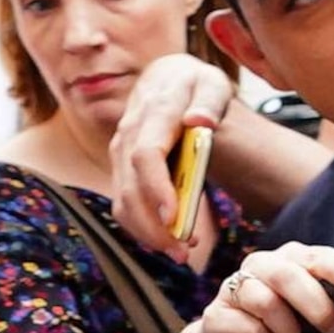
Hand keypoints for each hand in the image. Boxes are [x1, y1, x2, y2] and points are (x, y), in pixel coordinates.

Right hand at [109, 55, 237, 259]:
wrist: (168, 80)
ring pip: (124, 201)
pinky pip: (124, 205)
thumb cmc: (195, 84)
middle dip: (154, 224)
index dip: (156, 188)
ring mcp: (121, 153)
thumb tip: (199, 121)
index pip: (146, 154)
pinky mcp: (122, 169)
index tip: (173, 216)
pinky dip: (142, 228)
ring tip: (181, 253)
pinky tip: (167, 241)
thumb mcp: (212, 83)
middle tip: (183, 250)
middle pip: (132, 187)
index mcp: (154, 111)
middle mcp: (129, 134)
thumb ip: (209, 100)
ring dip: (148, 233)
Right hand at [180, 243, 333, 332]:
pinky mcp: (217, 313)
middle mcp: (265, 265)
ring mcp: (237, 286)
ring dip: (284, 327)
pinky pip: (242, 325)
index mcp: (297, 261)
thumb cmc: (284, 327)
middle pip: (290, 273)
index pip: (322, 256)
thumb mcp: (327, 329)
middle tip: (332, 329)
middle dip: (316, 303)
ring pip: (262, 298)